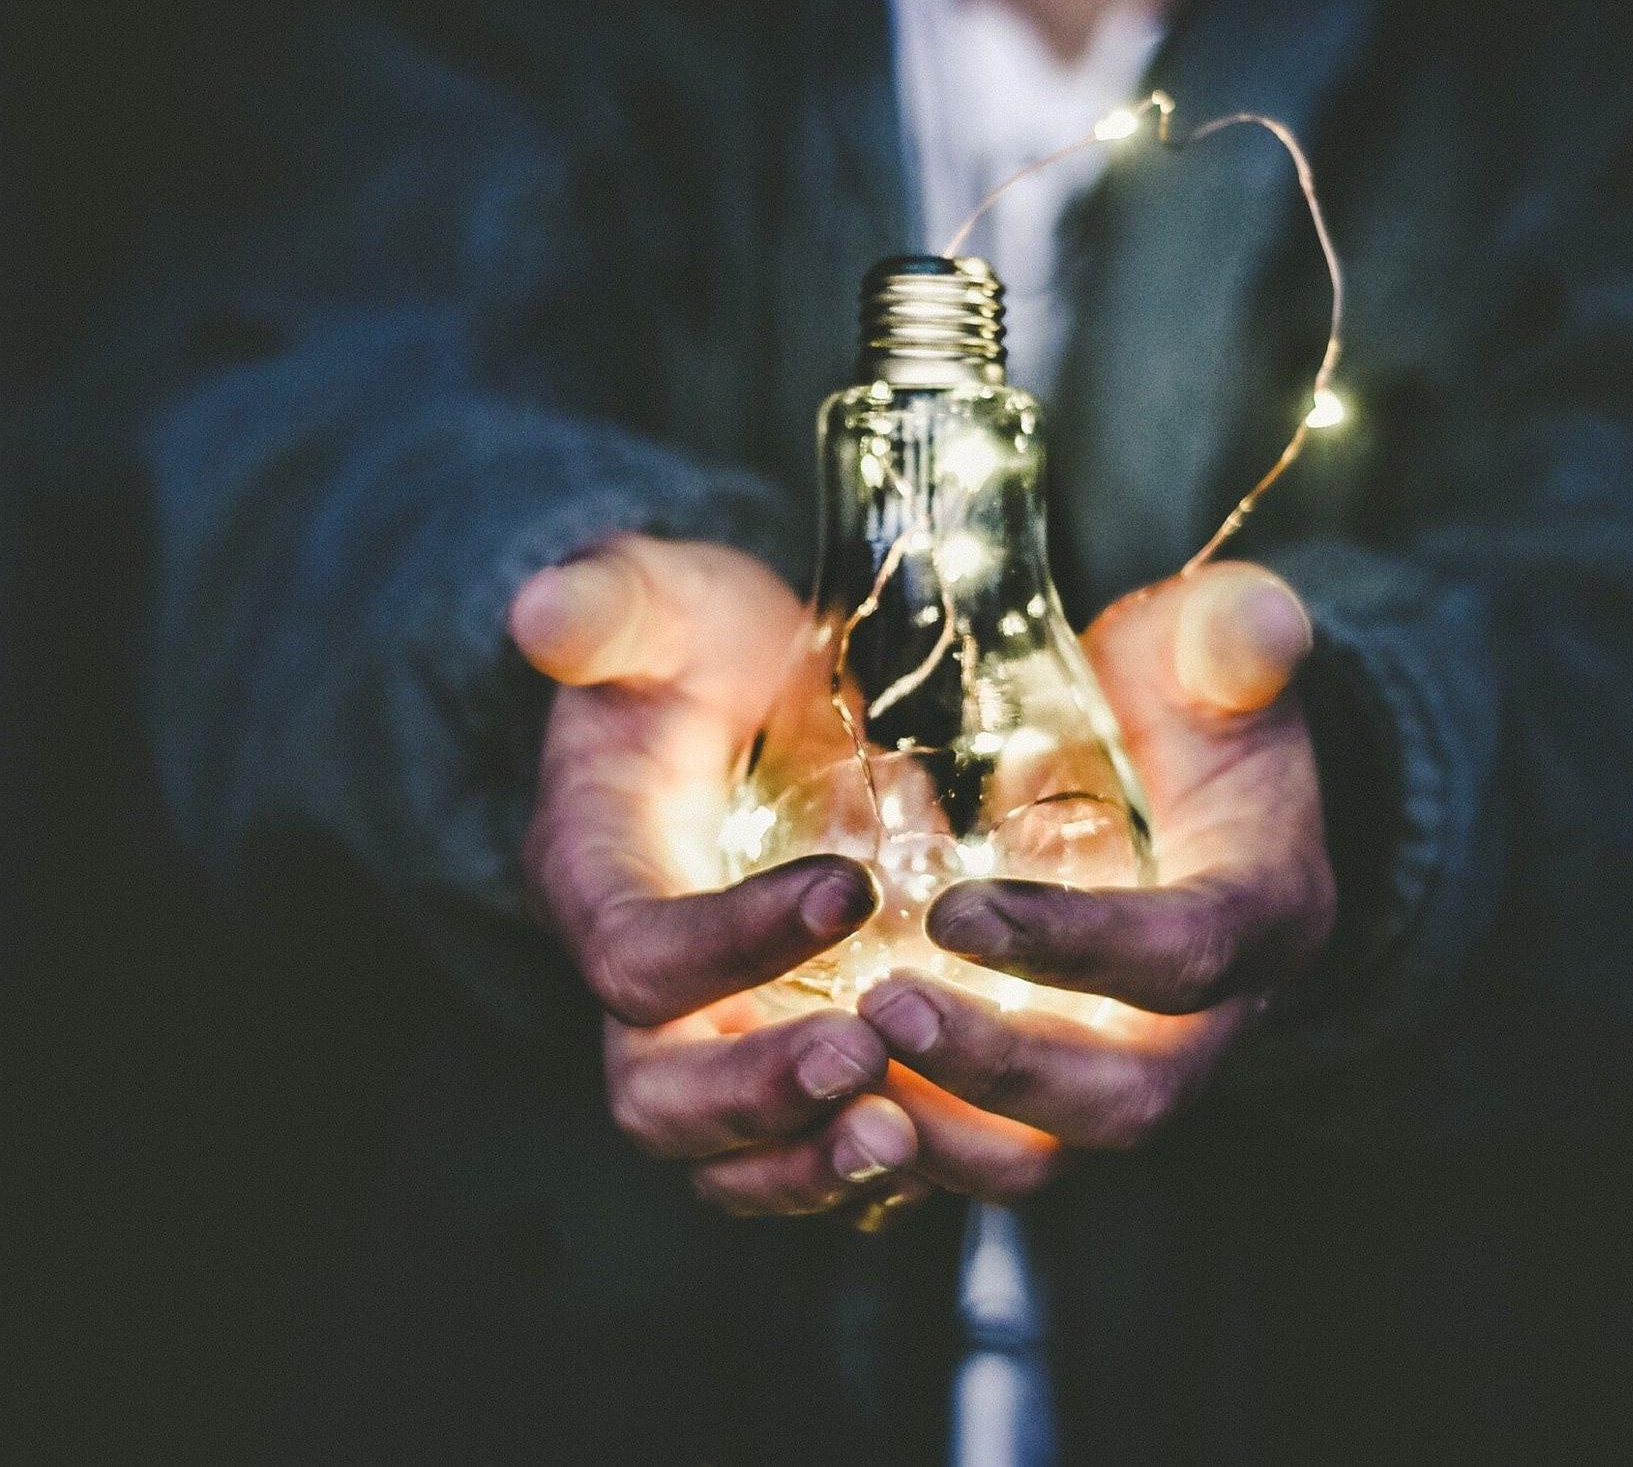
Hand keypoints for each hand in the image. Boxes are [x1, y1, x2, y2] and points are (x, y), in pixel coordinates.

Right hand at [511, 534, 929, 1225]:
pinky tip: (944, 1146)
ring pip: (724, 1157)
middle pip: (657, 1092)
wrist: (743, 695)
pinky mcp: (776, 1055)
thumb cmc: (698, 646)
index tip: (851, 887)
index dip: (731, 940)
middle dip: (756, 1095)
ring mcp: (708, 1033)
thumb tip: (543, 607)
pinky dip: (858, 1175)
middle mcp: (641, 981)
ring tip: (905, 1142)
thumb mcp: (663, 601)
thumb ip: (612, 604)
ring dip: (808, 1166)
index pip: (635, 952)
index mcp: (596, 877)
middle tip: (866, 1061)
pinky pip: (799, 1158)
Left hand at [857, 562, 1333, 1201]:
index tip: (953, 911)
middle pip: (1126, 1099)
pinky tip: (820, 1094)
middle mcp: (1213, 1020)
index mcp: (1264, 911)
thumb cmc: (1191, 699)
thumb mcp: (1214, 648)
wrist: (1190, 775)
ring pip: (1052, 1155)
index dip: (1077, 944)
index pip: (1186, 955)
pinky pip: (990, 1152)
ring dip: (944, 1131)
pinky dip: (911, 1142)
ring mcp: (1134, 1065)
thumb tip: (1256, 624)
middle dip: (1001, 1069)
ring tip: (832, 1068)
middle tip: (878, 1010)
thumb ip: (1233, 635)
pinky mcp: (1061, 1089)